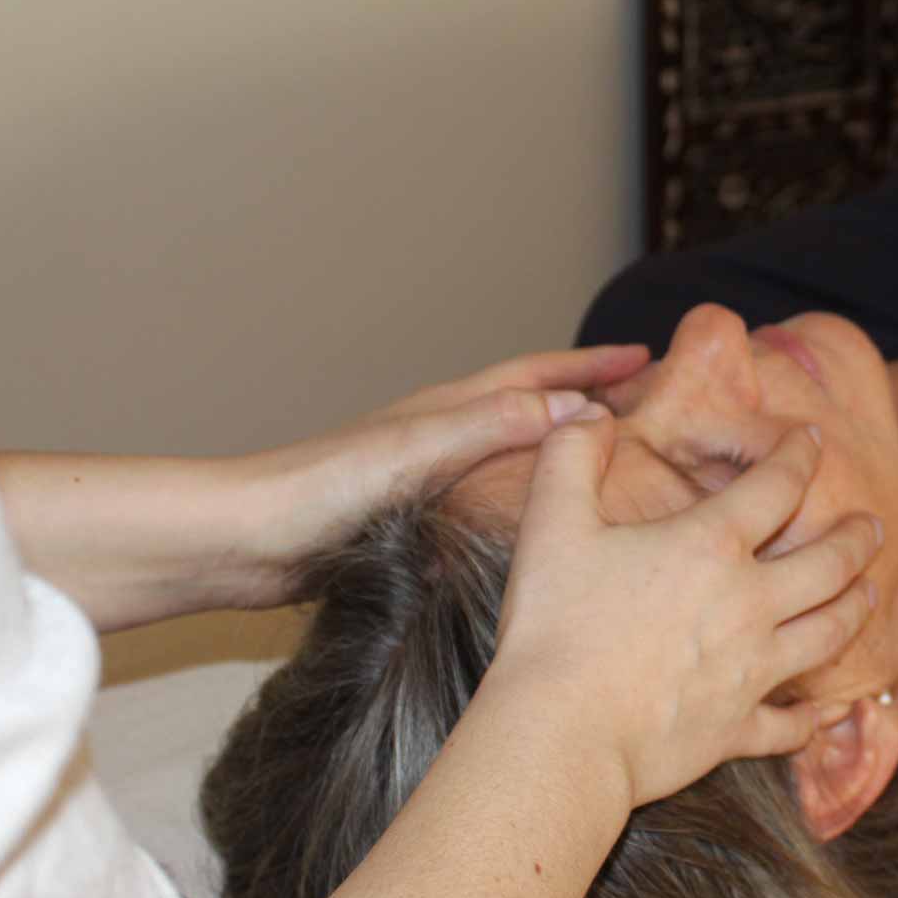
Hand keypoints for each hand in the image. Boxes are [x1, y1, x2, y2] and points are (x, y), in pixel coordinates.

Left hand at [235, 344, 649, 601]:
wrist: (250, 539)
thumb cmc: (320, 489)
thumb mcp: (418, 451)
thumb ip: (493, 426)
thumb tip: (577, 409)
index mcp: (447, 410)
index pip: (537, 375)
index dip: (592, 365)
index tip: (647, 359)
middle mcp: (441, 436)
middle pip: (530, 406)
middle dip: (586, 399)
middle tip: (646, 406)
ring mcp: (427, 477)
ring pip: (512, 454)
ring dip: (559, 450)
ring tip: (608, 466)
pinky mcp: (411, 520)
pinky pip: (488, 498)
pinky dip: (525, 499)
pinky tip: (538, 531)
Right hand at [488, 412, 884, 809]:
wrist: (560, 734)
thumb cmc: (553, 627)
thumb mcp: (552, 522)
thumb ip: (572, 455)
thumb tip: (591, 412)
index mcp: (710, 546)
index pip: (776, 485)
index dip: (798, 454)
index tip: (811, 439)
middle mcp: (749, 604)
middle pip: (829, 563)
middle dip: (855, 538)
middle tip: (870, 524)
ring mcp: (750, 671)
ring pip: (830, 635)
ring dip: (856, 608)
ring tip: (871, 593)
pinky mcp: (736, 730)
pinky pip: (791, 725)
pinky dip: (813, 717)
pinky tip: (823, 712)